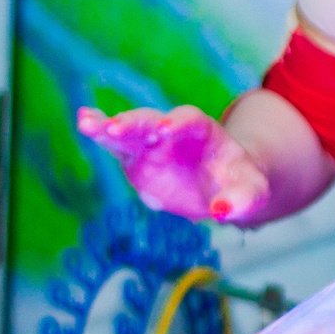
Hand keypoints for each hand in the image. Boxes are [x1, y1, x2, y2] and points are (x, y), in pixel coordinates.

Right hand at [77, 104, 272, 223]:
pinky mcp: (136, 160)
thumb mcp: (251, 193)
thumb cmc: (240, 183)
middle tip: (116, 127)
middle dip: (135, 123)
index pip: (189, 121)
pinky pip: (115, 146)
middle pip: (152, 121)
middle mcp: (174, 132)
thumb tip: (223, 212)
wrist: (225, 185)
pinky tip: (83, 122)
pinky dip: (99, 134)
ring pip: (128, 131)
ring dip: (108, 126)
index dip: (177, 124)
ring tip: (86, 122)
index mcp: (203, 132)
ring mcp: (152, 145)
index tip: (164, 130)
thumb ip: (241, 199)